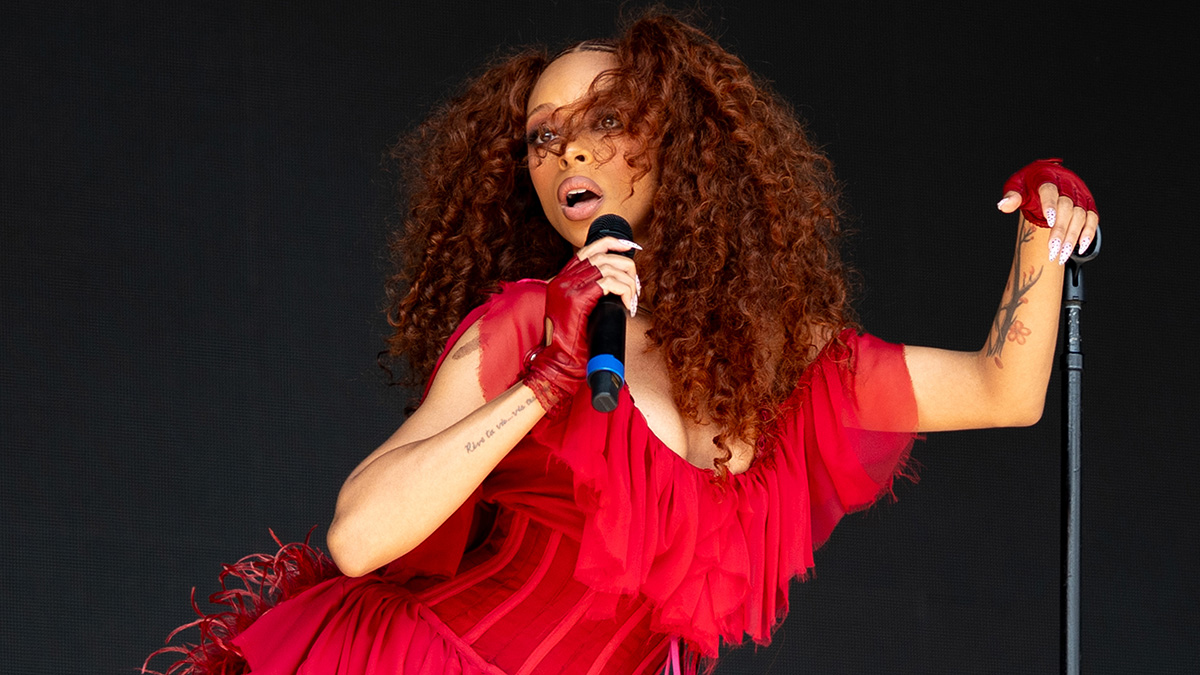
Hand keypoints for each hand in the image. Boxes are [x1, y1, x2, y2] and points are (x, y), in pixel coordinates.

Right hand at [524, 237, 640, 412]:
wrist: (558, 362)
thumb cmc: (570, 343)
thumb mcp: (575, 312)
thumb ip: (586, 294)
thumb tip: (612, 284)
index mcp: (560, 280)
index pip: (587, 250)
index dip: (610, 244)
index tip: (629, 246)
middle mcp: (562, 280)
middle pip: (601, 256)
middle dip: (625, 265)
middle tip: (636, 283)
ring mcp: (568, 288)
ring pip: (608, 267)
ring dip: (628, 281)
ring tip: (633, 298)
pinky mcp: (577, 299)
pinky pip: (609, 283)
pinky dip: (624, 290)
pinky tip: (627, 304)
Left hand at [997, 158, 1098, 264]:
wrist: (1047, 177)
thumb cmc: (1030, 184)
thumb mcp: (1017, 185)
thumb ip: (1012, 195)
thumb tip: (1003, 205)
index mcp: (1047, 178)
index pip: (1049, 190)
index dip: (1050, 204)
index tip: (1049, 220)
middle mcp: (1066, 186)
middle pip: (1066, 207)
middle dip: (1060, 230)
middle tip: (1052, 249)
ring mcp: (1079, 196)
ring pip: (1080, 215)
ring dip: (1072, 236)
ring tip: (1062, 255)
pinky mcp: (1087, 205)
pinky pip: (1092, 219)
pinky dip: (1088, 233)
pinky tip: (1080, 247)